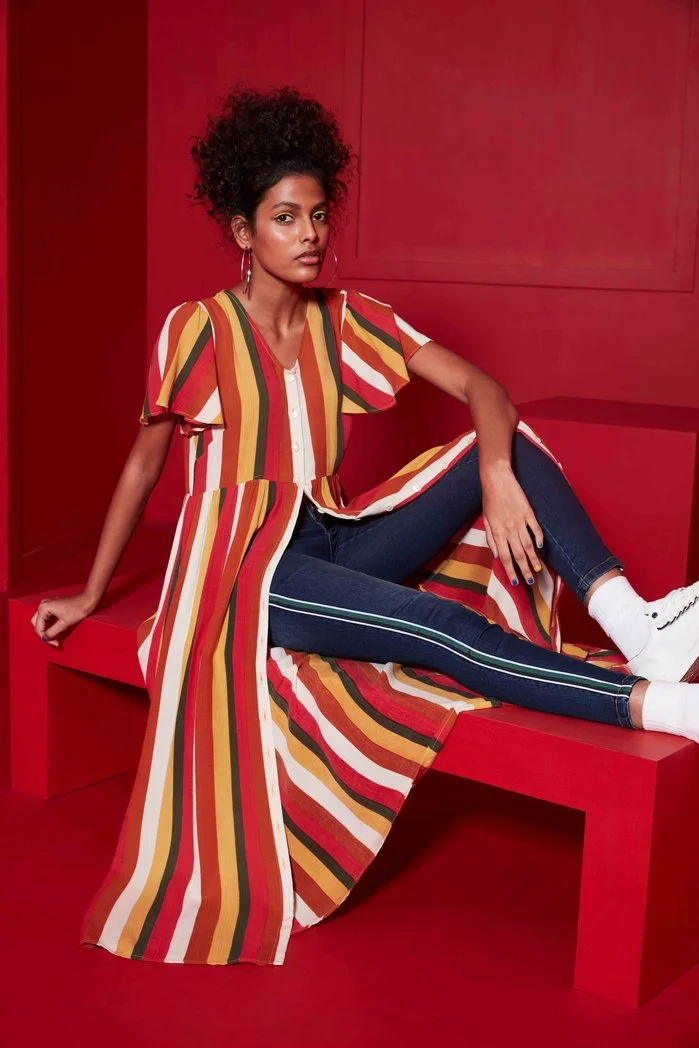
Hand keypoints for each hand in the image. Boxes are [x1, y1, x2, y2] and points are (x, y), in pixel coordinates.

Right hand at [30, 592, 94, 647]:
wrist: (87, 601)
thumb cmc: (77, 609)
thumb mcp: (64, 623)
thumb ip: (52, 632)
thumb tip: (45, 639)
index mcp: (43, 608)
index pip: (38, 627)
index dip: (45, 637)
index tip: (55, 643)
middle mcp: (43, 605)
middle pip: (38, 624)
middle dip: (45, 634)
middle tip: (54, 642)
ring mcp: (47, 606)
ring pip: (42, 623)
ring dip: (48, 631)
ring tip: (56, 639)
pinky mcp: (52, 608)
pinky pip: (47, 619)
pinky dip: (51, 627)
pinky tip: (56, 633)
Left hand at [481, 464, 543, 584]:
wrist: (497, 478)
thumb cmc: (489, 499)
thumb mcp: (485, 519)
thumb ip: (490, 537)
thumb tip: (495, 554)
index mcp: (497, 531)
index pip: (504, 556)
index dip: (510, 570)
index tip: (515, 581)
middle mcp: (509, 528)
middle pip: (518, 554)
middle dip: (524, 569)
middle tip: (530, 582)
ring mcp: (520, 520)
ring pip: (528, 544)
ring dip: (533, 559)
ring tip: (538, 569)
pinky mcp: (528, 512)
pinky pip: (535, 528)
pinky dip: (538, 538)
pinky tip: (540, 547)